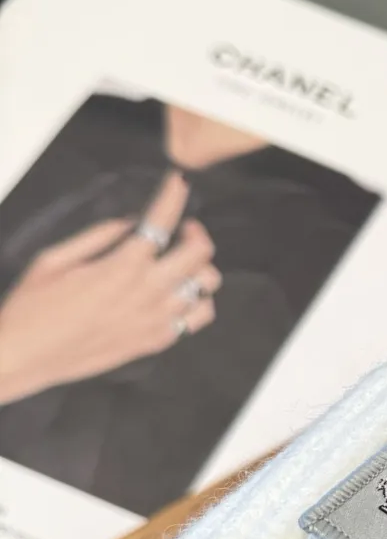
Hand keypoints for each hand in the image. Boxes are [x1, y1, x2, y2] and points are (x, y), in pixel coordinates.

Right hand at [0, 174, 219, 405]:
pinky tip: (181, 295)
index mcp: (121, 266)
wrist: (27, 356)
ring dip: (200, 269)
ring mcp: (156, 319)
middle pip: (199, 254)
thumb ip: (98, 236)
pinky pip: (198, 319)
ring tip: (184, 264)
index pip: (160, 222)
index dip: (173, 196)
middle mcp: (147, 292)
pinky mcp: (157, 341)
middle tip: (184, 229)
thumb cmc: (33, 307)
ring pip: (207, 287)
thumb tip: (131, 223)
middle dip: (196, 233)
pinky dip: (197, 302)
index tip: (178, 182)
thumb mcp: (55, 259)